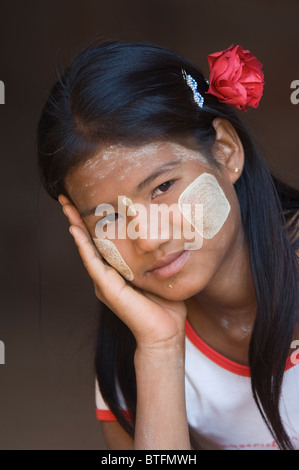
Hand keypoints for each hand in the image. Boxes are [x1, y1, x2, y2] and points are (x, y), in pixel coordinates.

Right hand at [58, 195, 186, 350]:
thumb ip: (155, 257)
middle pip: (89, 242)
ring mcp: (104, 282)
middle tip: (66, 198)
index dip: (93, 222)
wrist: (165, 332)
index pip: (102, 242)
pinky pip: (92, 262)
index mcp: (117, 271)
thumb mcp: (160, 274)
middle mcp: (107, 275)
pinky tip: (76, 230)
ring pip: (86, 248)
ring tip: (66, 207)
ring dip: (75, 226)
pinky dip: (83, 245)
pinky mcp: (107, 288)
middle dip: (78, 219)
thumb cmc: (165, 306)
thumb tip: (166, 233)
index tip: (88, 201)